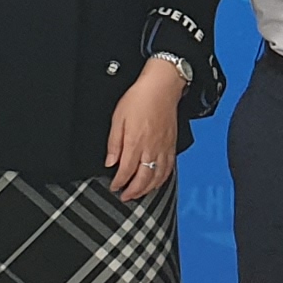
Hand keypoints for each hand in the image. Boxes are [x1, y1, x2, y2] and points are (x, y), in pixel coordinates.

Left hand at [105, 59, 182, 201]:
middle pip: (143, 179)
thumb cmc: (140, 98)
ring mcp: (163, 148)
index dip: (119, 182)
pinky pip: (169, 168)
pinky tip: (157, 181)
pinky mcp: (172, 145)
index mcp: (135, 142)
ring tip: (139, 193)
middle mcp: (151, 148)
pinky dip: (162, 179)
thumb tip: (110, 162)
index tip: (114, 187)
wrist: (162, 87)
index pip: (126, 171)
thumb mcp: (117, 118)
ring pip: (157, 177)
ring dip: (147, 189)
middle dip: (133, 191)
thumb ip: (114, 143)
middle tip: (125, 196)